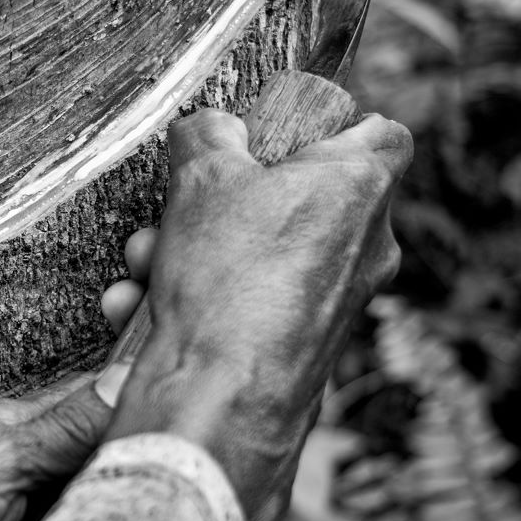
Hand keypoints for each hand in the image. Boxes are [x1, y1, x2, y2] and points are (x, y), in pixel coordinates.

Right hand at [100, 108, 411, 520]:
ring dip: (195, 251)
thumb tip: (209, 128)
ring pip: (263, 254)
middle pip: (302, 197)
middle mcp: (366, 247)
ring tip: (143, 263)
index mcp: (362, 187)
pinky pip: (251, 303)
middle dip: (225, 199)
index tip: (277, 133)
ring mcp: (340, 302)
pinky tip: (140, 307)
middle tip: (180, 204)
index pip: (380, 133)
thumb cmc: (228, 280)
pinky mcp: (307, 346)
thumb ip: (206, 136)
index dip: (331, 124)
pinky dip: (200, 300)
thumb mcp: (200, 178)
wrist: (223, 396)